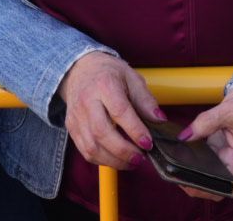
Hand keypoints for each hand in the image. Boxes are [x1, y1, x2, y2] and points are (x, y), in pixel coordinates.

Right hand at [58, 53, 163, 169]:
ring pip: (91, 147)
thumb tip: (160, 120)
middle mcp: (87, 101)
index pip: (120, 111)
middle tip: (141, 158)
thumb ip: (146, 100)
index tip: (148, 143)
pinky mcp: (72, 128)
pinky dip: (102, 160)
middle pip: (102, 132)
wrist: (80, 70)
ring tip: (132, 162)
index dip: (135, 130)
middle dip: (124, 151)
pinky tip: (117, 160)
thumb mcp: (132, 78)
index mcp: (104, 85)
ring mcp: (77, 116)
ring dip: (114, 160)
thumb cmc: (109, 73)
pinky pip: (85, 151)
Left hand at [178, 88, 232, 199]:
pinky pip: (202, 161)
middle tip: (174, 172)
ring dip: (189, 172)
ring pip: (204, 175)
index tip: (186, 181)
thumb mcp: (229, 110)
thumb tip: (185, 136)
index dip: (203, 187)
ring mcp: (224, 158)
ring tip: (174, 163)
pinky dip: (190, 159)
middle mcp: (232, 163)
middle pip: (211, 184)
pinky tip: (180, 153)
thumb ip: (206, 122)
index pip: (221, 183)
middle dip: (192, 182)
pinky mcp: (216, 152)